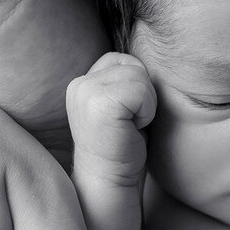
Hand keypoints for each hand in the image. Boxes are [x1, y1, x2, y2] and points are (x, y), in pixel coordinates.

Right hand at [67, 52, 155, 188]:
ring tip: (129, 126)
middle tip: (128, 123)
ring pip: (140, 77)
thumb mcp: (120, 104)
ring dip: (145, 105)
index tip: (126, 116)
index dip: (136, 87)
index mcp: (82, 81)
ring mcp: (86, 91)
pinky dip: (146, 112)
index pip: (123, 60)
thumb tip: (150, 51)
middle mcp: (79, 83)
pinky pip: (141, 92)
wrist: (110, 178)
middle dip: (142, 95)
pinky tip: (131, 129)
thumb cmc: (122, 144)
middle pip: (134, 65)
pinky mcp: (99, 102)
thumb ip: (123, 79)